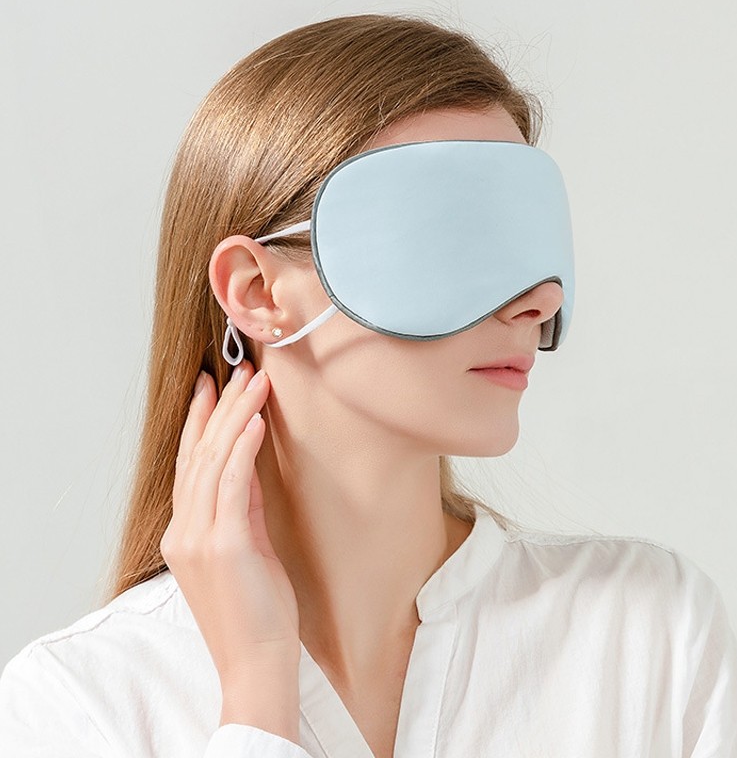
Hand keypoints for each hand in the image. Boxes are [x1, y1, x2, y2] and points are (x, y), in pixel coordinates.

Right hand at [160, 360, 299, 688]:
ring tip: (254, 382)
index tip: (208, 387)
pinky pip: (232, 484)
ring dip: (235, 416)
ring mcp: (199, 537)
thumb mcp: (245, 548)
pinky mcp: (224, 545)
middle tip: (236, 370)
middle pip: (199, 454)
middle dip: (219, 407)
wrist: (257, 662)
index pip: (190, 464)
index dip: (198, 421)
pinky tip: (254, 421)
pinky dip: (242, 449)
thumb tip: (250, 463)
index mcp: (184, 533)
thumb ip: (242, 507)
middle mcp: (184, 530)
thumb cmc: (256, 611)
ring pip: (213, 461)